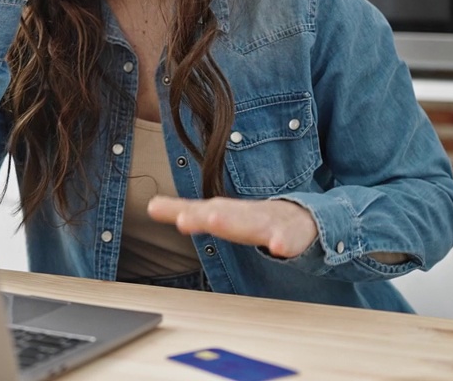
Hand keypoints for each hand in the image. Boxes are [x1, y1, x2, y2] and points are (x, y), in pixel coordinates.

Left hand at [147, 195, 319, 258]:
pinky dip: (284, 242)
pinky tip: (278, 247)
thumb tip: (150, 205)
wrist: (302, 216)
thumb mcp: (218, 214)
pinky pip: (288, 239)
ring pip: (254, 224)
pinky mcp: (291, 235)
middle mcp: (246, 214)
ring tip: (218, 221)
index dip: (192, 215)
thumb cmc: (253, 217)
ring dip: (238, 223)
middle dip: (210, 218)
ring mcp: (270, 223)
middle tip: (188, 219)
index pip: (206, 213)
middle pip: (228, 216)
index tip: (177, 219)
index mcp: (228, 212)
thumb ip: (185, 211)